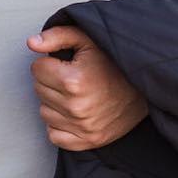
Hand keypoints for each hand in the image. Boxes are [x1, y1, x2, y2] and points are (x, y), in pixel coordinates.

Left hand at [27, 27, 148, 150]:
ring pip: (44, 112)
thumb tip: (31, 43)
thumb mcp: (88, 40)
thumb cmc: (115, 63)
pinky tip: (72, 113)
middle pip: (38, 89)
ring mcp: (81, 127)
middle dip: (51, 81)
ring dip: (54, 103)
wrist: (145, 88)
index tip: (66, 64)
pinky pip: (54, 135)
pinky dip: (59, 125)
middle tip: (72, 78)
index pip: (37, 69)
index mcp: (73, 80)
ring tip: (74, 94)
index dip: (50, 63)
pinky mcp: (87, 141)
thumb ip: (57, 36)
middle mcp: (75, 107)